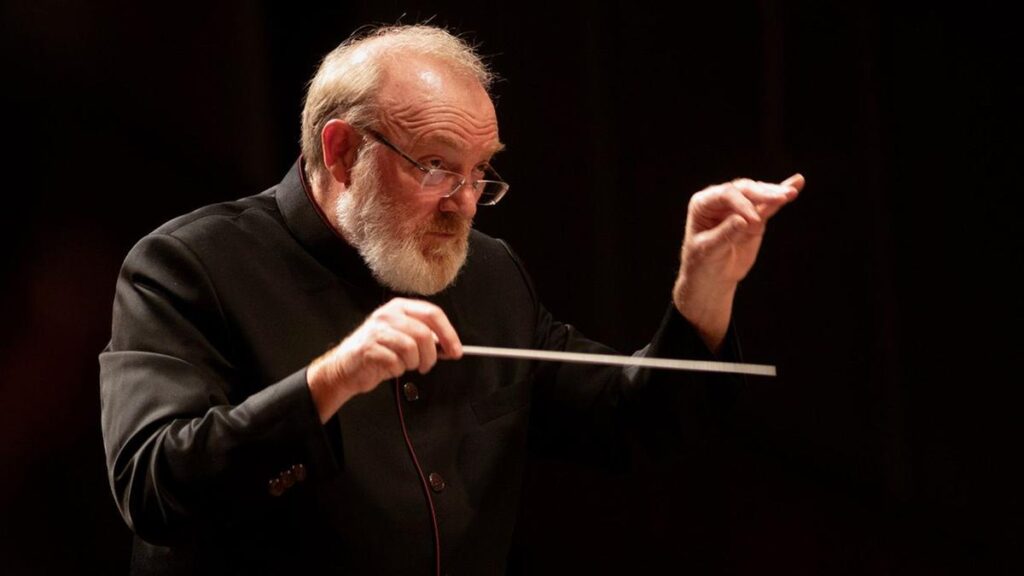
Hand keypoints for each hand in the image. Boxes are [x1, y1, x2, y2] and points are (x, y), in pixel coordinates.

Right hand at [307, 298, 462, 422]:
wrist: (346, 368)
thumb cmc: (378, 353)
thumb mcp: (404, 338)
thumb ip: (426, 338)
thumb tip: (450, 346)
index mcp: (400, 307)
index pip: (433, 313)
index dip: (449, 334)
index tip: (456, 350)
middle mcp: (388, 314)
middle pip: (424, 333)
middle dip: (431, 355)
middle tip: (427, 365)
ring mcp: (376, 330)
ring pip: (411, 348)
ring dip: (413, 363)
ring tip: (405, 365)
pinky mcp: (368, 348)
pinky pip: (396, 362)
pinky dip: (398, 370)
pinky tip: (390, 367)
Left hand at [673, 174, 803, 350]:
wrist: (711, 278)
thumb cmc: (702, 264)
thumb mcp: (709, 251)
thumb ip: (725, 235)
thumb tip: (743, 220)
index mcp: (702, 203)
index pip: (725, 195)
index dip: (742, 204)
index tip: (754, 221)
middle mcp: (720, 200)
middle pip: (744, 190)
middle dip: (762, 194)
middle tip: (781, 198)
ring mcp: (738, 207)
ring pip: (758, 194)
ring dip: (775, 193)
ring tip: (792, 192)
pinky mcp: (755, 217)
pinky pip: (769, 206)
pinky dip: (782, 197)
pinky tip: (797, 182)